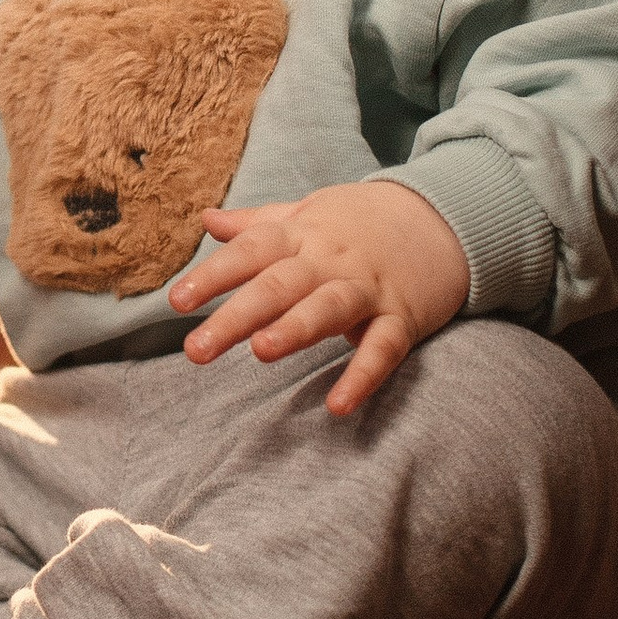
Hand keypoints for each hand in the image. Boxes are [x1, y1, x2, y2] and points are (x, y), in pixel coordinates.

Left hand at [167, 181, 471, 414]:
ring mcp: (369, 288)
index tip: (175, 302)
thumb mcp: (306, 213)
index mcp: (301, 235)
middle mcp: (331, 260)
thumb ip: (256, 223)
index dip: (212, 276)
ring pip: (329, 308)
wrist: (442, 217)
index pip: (249, 252)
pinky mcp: (403, 318)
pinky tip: (338, 405)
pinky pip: (383, 348)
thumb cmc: (359, 223)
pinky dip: (363, 376)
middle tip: (196, 349)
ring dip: (296, 329)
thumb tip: (206, 219)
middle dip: (237, 316)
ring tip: (261, 353)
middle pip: (279, 285)